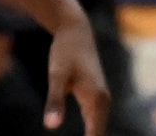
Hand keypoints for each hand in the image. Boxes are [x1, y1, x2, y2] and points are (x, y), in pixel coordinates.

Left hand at [45, 14, 109, 134]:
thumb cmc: (65, 51)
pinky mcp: (95, 98)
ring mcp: (101, 100)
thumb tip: (51, 126)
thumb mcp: (56, 75)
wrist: (75, 30)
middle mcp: (104, 102)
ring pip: (98, 132)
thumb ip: (54, 101)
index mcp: (97, 100)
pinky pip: (95, 124)